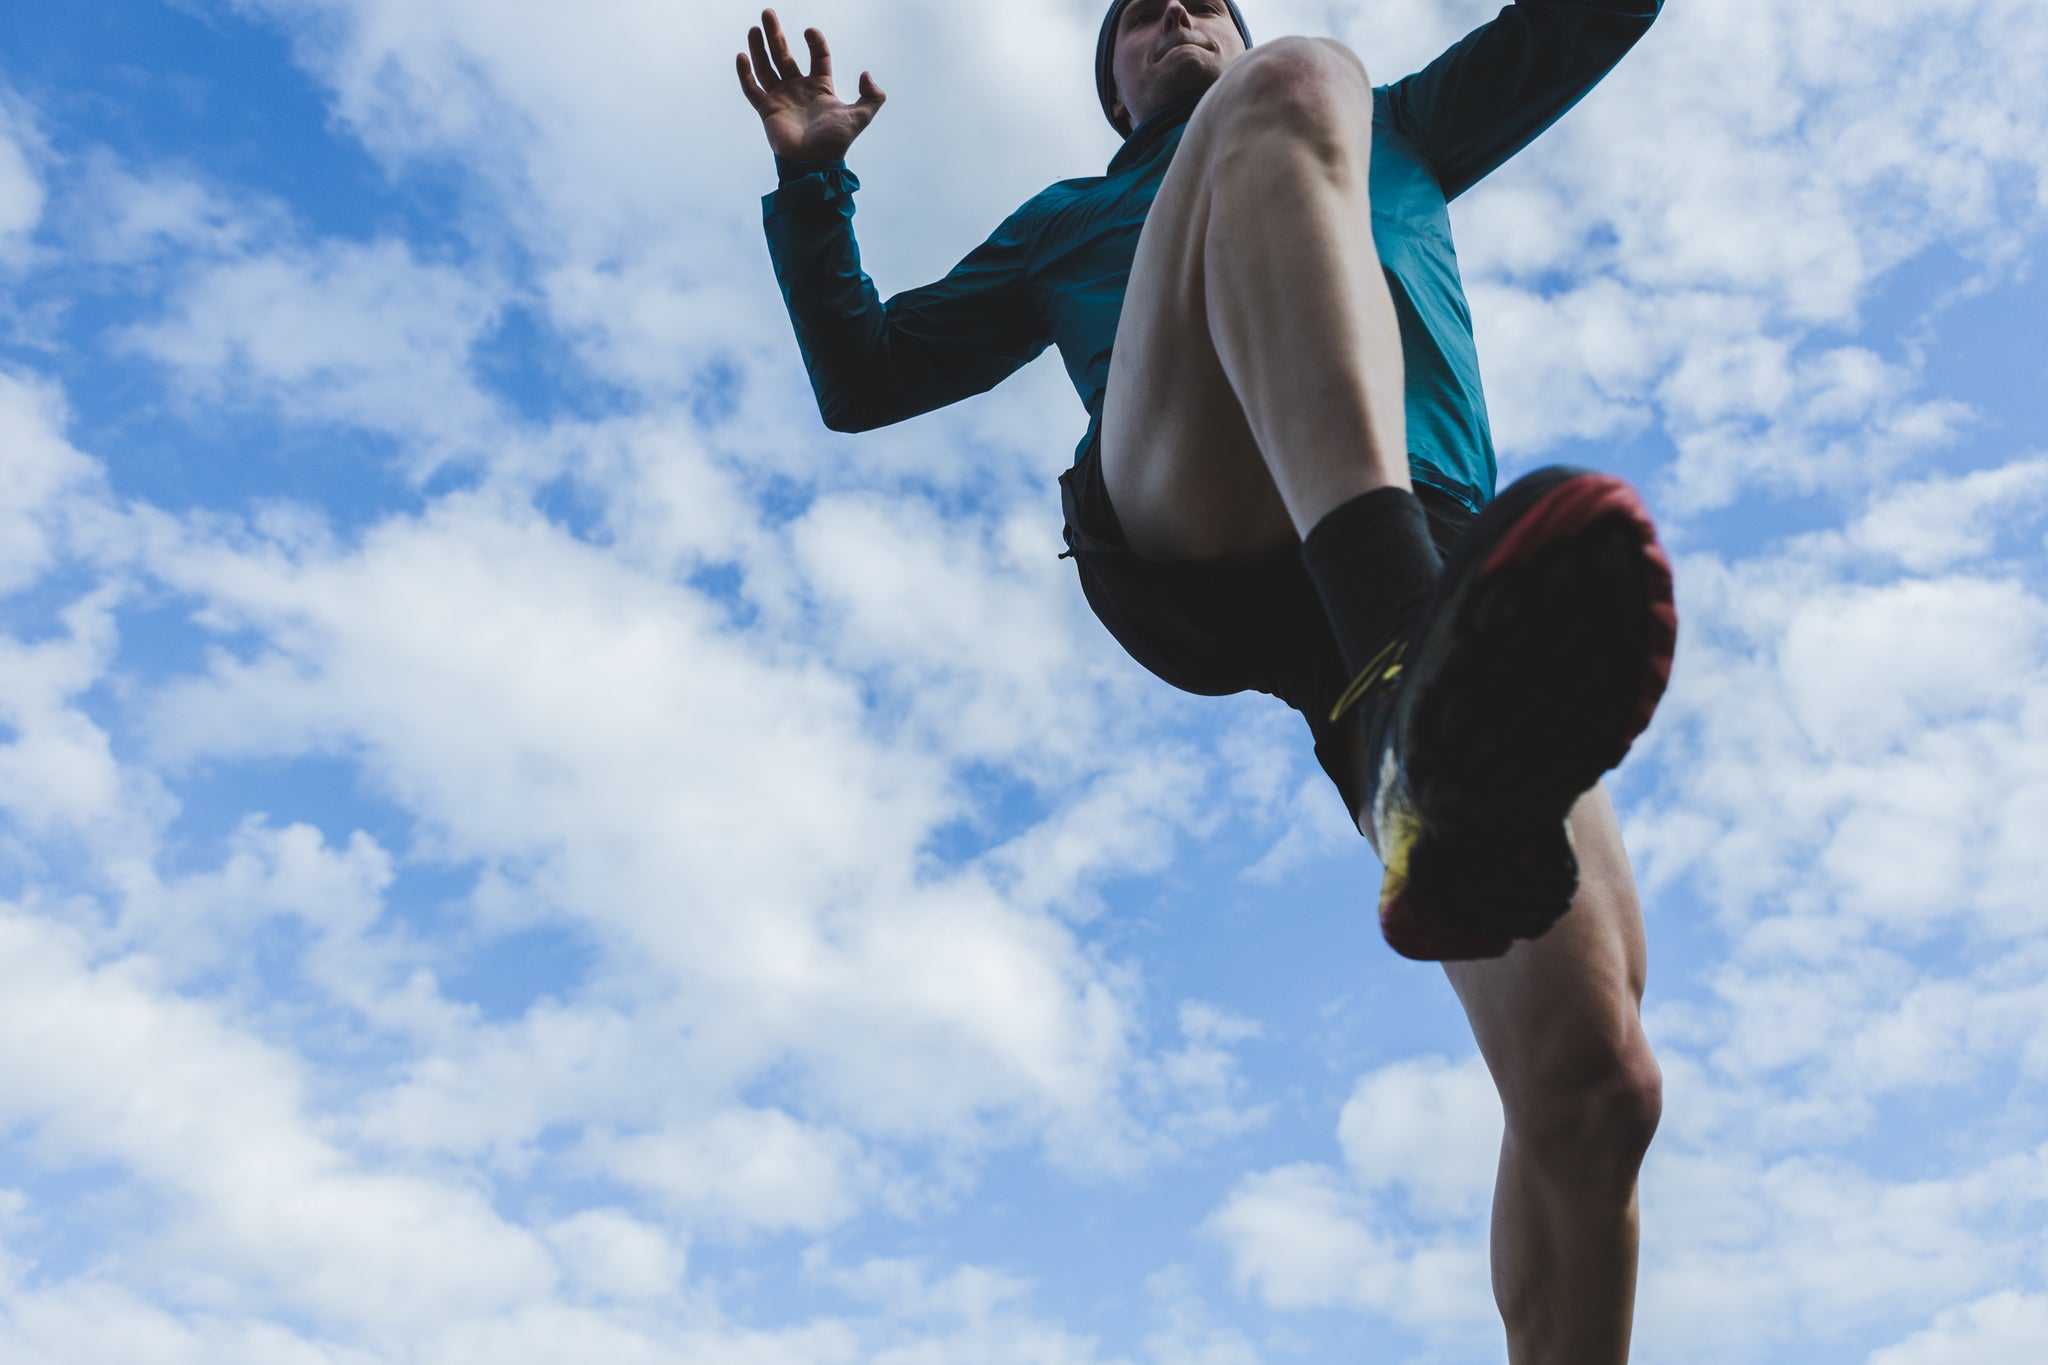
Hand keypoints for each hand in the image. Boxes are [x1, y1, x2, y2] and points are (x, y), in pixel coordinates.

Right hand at [736, 9, 885, 161]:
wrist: (814, 163)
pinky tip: (741, 55)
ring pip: (766, 67)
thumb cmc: (836, 142)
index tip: (810, 32)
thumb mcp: (861, 116)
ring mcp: (781, 98)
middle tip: (768, 12)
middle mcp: (798, 88)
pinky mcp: (767, 110)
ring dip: (759, 47)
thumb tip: (866, 74)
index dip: (815, 42)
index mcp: (820, 87)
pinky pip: (752, 89)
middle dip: (776, 34)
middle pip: (784, 54)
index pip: (818, 56)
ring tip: (754, 27)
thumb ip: (872, 96)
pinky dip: (745, 73)